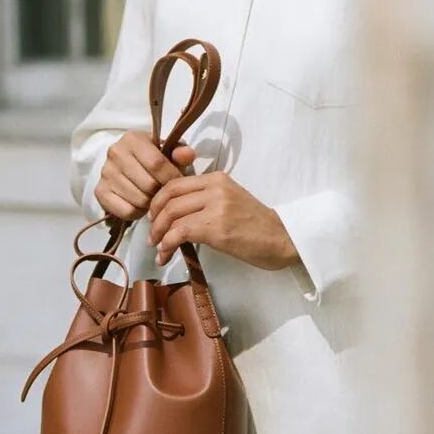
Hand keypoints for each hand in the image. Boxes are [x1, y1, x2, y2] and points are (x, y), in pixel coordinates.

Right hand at [94, 131, 195, 220]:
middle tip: (163, 192)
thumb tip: (187, 155)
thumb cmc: (152, 158)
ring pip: (138, 200)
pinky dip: (137, 212)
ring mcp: (105, 173)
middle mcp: (115, 153)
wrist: (126, 166)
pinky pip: (126, 211)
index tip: (179, 184)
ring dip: (150, 203)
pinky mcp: (99, 192)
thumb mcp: (168, 152)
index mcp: (132, 138)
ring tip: (152, 197)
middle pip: (148, 185)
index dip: (171, 178)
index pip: (156, 164)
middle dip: (160, 192)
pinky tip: (139, 204)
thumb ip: (181, 153)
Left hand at [147, 171, 299, 270]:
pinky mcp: (217, 228)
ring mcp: (216, 206)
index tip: (153, 217)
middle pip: (169, 197)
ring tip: (158, 249)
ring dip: (158, 235)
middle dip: (154, 219)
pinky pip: (180, 233)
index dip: (157, 201)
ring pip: (171, 215)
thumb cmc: (255, 225)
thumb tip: (173, 212)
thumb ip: (204, 200)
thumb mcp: (229, 201)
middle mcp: (215, 188)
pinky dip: (167, 245)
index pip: (174, 183)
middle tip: (152, 235)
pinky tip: (165, 255)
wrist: (281, 239)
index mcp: (216, 178)